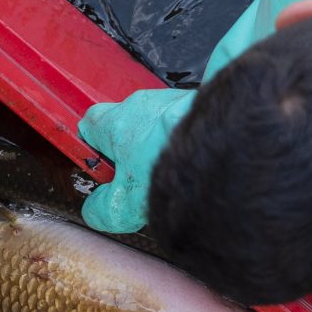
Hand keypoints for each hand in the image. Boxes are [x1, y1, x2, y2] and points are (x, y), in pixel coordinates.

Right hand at [77, 88, 196, 233]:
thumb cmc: (173, 167)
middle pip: (125, 125)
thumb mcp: (125, 204)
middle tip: (143, 177)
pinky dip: (189, 138)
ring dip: (162, 143)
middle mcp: (139, 104)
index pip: (88, 126)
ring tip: (176, 172)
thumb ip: (103, 209)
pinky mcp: (200, 102)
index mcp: (113, 123)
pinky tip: (197, 162)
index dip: (94, 149)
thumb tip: (95, 211)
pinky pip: (187, 120)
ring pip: (158, 123)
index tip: (104, 169)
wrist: (223, 144)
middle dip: (132, 149)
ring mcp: (171, 99)